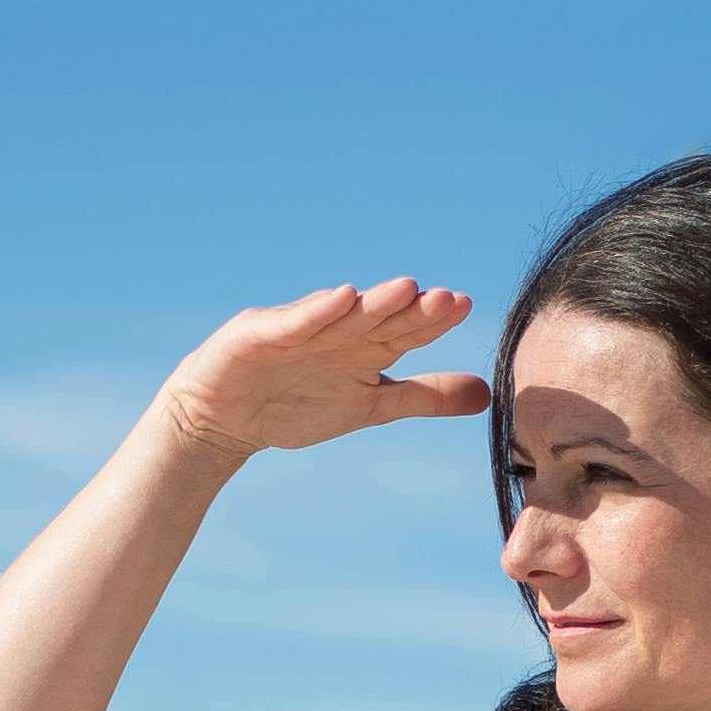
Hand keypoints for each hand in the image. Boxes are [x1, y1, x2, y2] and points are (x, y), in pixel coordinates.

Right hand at [162, 280, 489, 461]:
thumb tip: (487, 394)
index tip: (463, 306)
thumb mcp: (371, 406)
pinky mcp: (260, 334)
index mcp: (365, 347)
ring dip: (372, 303)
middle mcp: (337, 331)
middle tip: (447, 300)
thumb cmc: (297, 406)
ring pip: (341, 316)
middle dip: (411, 309)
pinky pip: (292, 322)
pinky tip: (339, 298)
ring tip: (405, 290)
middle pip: (380, 319)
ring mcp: (299, 329)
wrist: (223, 420)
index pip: (405, 332)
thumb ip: (426, 397)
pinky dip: (315, 312)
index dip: (432, 322)